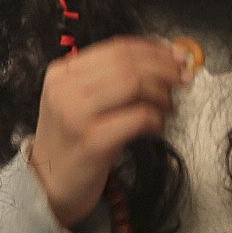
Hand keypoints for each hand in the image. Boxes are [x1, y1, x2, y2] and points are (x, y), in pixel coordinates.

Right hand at [24, 37, 196, 229]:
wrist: (48, 184)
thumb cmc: (72, 141)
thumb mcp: (79, 101)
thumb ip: (111, 79)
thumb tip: (167, 60)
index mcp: (62, 72)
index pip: (116, 48)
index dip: (154, 50)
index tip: (177, 57)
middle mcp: (65, 89)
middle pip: (128, 64)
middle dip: (164, 69)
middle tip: (183, 81)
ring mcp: (76, 115)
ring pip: (134, 85)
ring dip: (162, 94)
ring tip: (169, 108)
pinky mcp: (93, 142)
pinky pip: (139, 118)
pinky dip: (157, 120)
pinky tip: (158, 128)